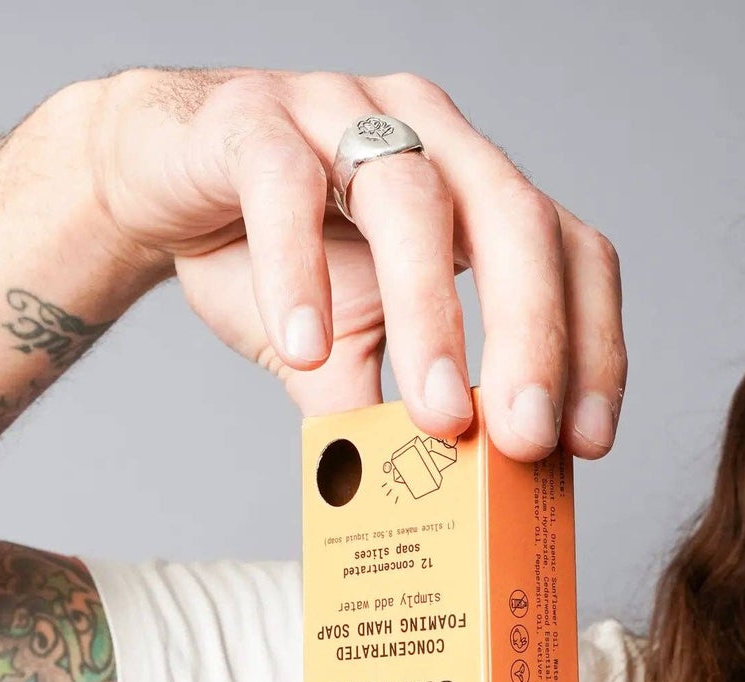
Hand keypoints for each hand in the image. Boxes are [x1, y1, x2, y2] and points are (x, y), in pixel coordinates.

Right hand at [81, 67, 625, 457]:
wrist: (152, 181)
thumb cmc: (265, 251)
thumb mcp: (339, 350)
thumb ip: (382, 408)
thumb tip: (424, 506)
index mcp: (476, 187)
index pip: (569, 251)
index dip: (593, 343)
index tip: (586, 441)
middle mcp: (430, 134)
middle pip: (516, 218)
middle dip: (533, 336)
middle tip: (525, 437)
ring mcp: (345, 112)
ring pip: (411, 198)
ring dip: (430, 315)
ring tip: (432, 416)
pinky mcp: (254, 119)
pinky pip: (285, 185)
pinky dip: (299, 272)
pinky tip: (304, 348)